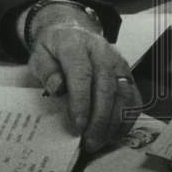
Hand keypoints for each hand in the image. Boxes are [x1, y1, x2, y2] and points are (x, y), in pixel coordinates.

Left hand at [26, 6, 141, 151]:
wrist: (71, 29)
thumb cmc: (53, 47)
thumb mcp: (38, 54)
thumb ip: (46, 70)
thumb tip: (57, 88)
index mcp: (75, 44)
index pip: (81, 74)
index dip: (81, 102)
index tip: (77, 126)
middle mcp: (101, 51)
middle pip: (106, 87)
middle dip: (99, 119)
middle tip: (90, 142)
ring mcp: (117, 61)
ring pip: (123, 94)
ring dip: (114, 122)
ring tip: (101, 141)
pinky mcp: (127, 70)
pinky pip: (133, 95)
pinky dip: (128, 117)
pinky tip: (117, 133)